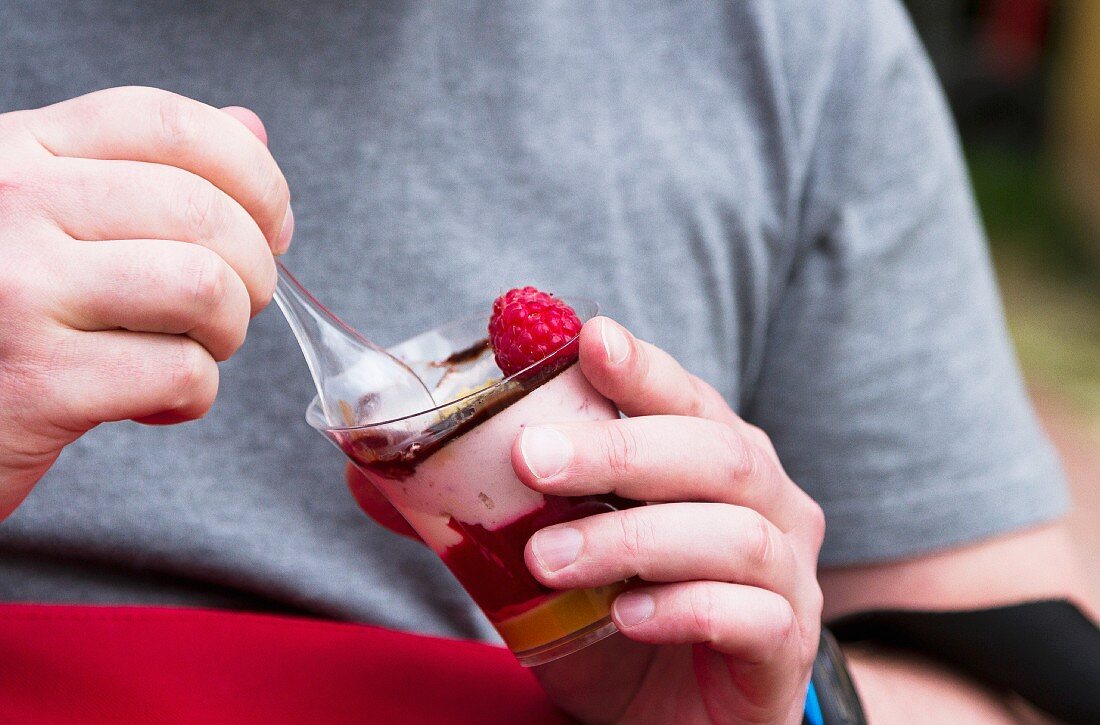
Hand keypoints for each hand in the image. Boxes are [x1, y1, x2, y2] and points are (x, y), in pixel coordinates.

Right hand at [0, 87, 291, 518]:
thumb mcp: (47, 215)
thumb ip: (141, 169)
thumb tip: (248, 128)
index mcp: (18, 150)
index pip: (167, 123)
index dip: (253, 172)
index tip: (274, 224)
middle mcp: (12, 205)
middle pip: (202, 211)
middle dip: (255, 269)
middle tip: (238, 304)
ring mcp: (20, 291)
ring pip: (203, 286)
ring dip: (228, 330)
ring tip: (196, 348)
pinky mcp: (39, 382)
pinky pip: (180, 373)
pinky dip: (193, 396)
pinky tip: (154, 400)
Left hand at [515, 317, 824, 723]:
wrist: (671, 718)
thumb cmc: (618, 617)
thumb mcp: (553, 555)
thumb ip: (490, 511)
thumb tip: (374, 477)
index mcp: (717, 457)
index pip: (686, 397)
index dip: (642, 367)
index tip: (589, 339)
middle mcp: (768, 502)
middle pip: (713, 453)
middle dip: (619, 450)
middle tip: (532, 457)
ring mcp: (787, 575)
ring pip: (731, 533)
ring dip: (629, 538)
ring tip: (547, 559)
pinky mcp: (784, 647)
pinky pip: (750, 616)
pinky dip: (685, 607)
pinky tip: (626, 614)